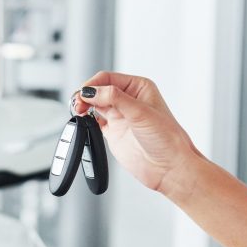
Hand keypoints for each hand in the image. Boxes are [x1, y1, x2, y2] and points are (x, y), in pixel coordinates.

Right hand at [74, 71, 200, 194]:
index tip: (84, 93)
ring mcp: (120, 116)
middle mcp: (128, 100)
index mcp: (138, 87)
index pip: (108, 78)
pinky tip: (83, 121)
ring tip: (78, 111)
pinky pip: (94, 122)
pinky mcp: (113, 132)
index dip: (93, 84)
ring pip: (94, 105)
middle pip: (98, 90)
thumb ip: (115, 98)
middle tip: (78, 103)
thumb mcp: (141, 112)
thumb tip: (92, 91)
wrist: (168, 168)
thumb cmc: (167, 139)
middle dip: (86, 95)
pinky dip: (85, 120)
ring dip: (83, 106)